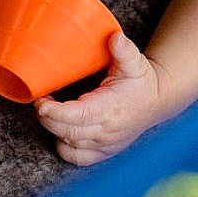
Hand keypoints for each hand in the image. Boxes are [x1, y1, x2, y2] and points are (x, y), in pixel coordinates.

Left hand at [35, 30, 165, 164]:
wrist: (156, 102)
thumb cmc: (141, 81)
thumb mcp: (135, 62)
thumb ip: (124, 50)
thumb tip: (115, 38)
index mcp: (111, 108)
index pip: (78, 116)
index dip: (56, 113)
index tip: (41, 103)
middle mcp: (107, 131)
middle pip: (68, 132)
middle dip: (48, 118)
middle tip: (40, 100)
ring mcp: (105, 144)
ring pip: (69, 145)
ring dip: (53, 129)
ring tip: (48, 110)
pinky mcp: (103, 152)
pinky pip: (76, 158)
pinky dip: (64, 147)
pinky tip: (60, 130)